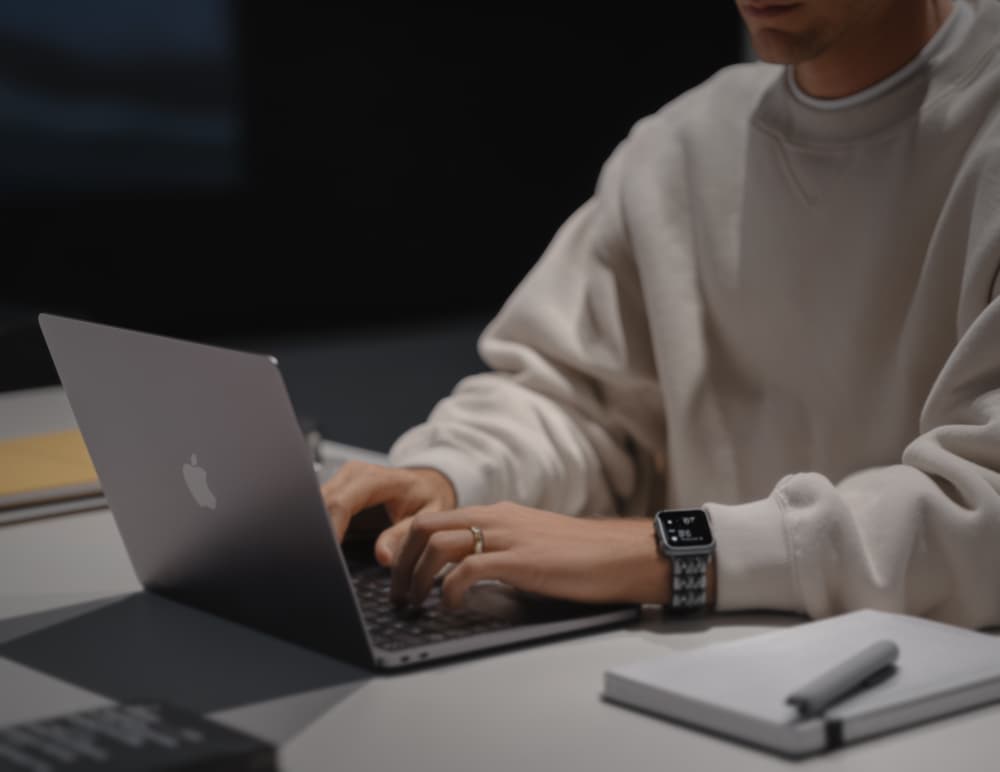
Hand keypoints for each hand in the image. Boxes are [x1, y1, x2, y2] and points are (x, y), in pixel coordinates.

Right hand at [320, 461, 455, 563]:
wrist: (426, 483)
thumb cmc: (428, 498)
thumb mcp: (428, 517)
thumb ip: (402, 535)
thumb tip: (382, 557)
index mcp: (375, 478)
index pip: (341, 504)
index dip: (330, 530)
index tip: (327, 555)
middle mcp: (352, 473)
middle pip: (320, 504)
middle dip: (317, 532)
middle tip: (319, 562)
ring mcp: (340, 478)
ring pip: (314, 505)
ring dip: (315, 529)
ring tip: (318, 556)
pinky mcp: (334, 489)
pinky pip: (318, 507)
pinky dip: (318, 526)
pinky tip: (322, 546)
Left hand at [386, 502, 672, 608]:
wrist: (621, 554)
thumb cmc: (582, 556)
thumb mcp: (531, 543)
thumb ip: (499, 549)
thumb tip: (468, 572)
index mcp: (497, 513)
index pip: (435, 518)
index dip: (407, 546)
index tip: (399, 573)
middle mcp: (496, 518)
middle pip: (425, 525)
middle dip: (401, 560)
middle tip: (398, 592)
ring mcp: (507, 536)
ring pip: (438, 544)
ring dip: (416, 577)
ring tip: (416, 603)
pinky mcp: (520, 560)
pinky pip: (467, 569)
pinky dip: (449, 589)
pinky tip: (452, 605)